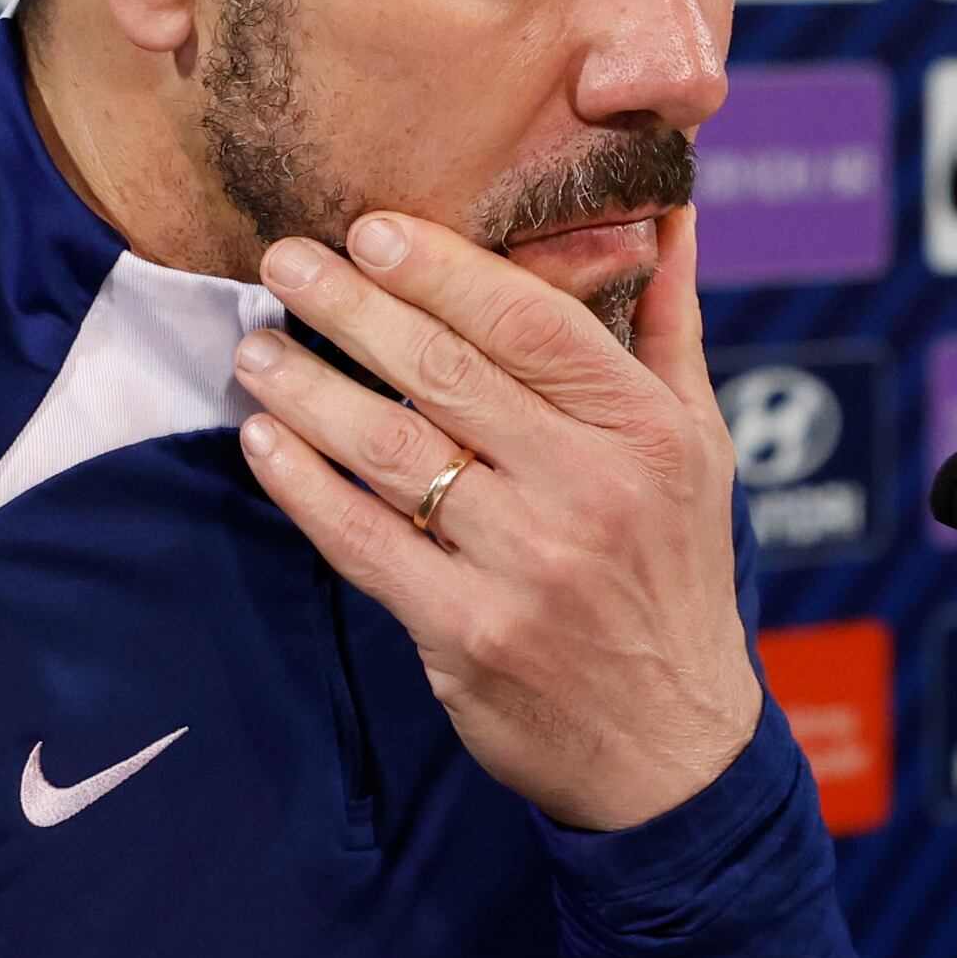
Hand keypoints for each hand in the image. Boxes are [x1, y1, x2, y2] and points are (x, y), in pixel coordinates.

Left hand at [232, 203, 765, 833]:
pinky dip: (302, 485)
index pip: (531, 320)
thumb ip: (669, 325)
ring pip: (390, 450)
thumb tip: (668, 211)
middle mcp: (592, 491)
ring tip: (255, 347)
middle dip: (352, 305)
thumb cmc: (678, 573)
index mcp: (646, 431)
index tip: (370, 227)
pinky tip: (264, 440)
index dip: (441, 266)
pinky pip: (362, 540)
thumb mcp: (701, 446)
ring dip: (307, 387)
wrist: (672, 746)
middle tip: (285, 260)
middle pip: (447, 371)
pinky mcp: (468, 634)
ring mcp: (528, 567)